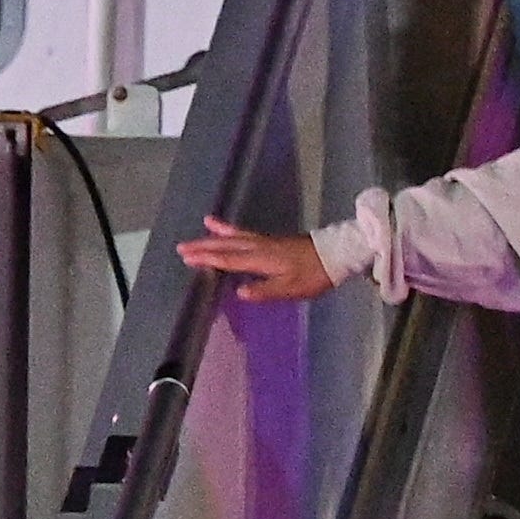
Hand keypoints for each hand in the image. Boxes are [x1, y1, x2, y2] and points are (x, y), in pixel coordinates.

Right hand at [175, 215, 339, 302]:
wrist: (337, 254)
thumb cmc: (314, 275)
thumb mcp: (291, 288)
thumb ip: (265, 291)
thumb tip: (239, 292)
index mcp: (261, 259)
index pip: (229, 259)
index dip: (207, 259)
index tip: (187, 258)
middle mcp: (260, 246)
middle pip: (227, 245)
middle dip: (204, 246)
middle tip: (182, 246)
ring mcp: (267, 241)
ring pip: (236, 236)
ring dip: (217, 235)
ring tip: (203, 225)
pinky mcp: (273, 241)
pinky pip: (246, 234)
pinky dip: (234, 230)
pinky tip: (230, 230)